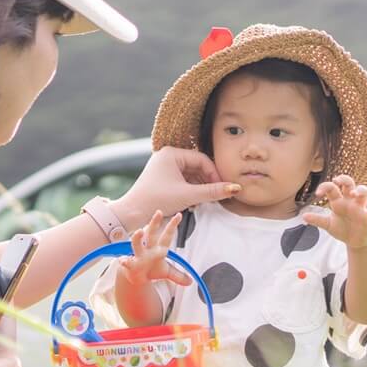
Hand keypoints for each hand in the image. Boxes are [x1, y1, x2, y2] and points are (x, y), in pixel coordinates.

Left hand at [115, 147, 238, 228]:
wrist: (132, 213)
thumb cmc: (156, 200)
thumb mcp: (188, 195)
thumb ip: (212, 191)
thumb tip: (234, 188)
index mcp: (171, 153)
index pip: (202, 160)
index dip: (214, 174)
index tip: (223, 188)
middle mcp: (167, 157)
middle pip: (197, 167)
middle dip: (207, 182)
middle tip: (217, 196)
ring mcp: (164, 168)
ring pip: (191, 175)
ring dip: (199, 188)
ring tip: (205, 201)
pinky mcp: (162, 179)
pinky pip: (183, 181)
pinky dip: (191, 191)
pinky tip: (194, 203)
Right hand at [118, 210, 194, 287]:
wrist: (135, 276)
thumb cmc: (151, 269)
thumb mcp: (166, 272)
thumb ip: (178, 275)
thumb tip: (190, 281)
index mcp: (158, 249)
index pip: (166, 236)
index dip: (172, 226)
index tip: (179, 215)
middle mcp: (148, 249)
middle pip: (151, 234)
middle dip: (154, 223)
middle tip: (158, 212)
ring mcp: (138, 255)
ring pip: (136, 244)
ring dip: (137, 238)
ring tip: (140, 231)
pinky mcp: (130, 264)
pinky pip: (126, 262)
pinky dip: (124, 261)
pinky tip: (123, 260)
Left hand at [302, 174, 366, 248]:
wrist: (354, 241)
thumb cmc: (341, 228)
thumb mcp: (328, 225)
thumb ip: (317, 220)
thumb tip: (303, 216)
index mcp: (339, 201)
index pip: (332, 188)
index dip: (325, 187)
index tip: (318, 193)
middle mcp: (350, 201)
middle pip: (349, 183)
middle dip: (344, 179)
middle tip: (338, 180)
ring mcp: (360, 207)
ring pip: (364, 191)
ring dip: (360, 190)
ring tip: (354, 194)